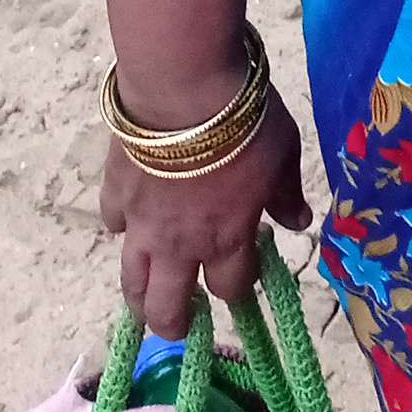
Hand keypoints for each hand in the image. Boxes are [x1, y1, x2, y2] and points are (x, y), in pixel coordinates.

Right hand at [100, 81, 311, 337]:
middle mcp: (179, 244)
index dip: (236, 290)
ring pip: (130, 279)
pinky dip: (121, 227)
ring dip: (138, 294)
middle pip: (166, 307)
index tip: (240, 283)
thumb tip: (299, 221)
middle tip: (179, 323)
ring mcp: (140, 223)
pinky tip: (127, 221)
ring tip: (143, 299)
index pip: (230, 287)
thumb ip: (285, 194)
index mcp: (226, 238)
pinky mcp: (114, 193)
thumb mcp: (283, 154)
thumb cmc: (245, 121)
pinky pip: (113, 224)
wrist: (183, 87)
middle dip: (173, 324)